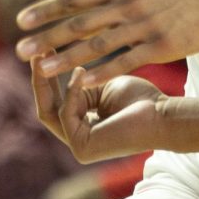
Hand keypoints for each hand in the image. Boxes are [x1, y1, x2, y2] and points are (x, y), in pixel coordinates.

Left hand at [16, 0, 198, 86]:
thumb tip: (77, 4)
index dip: (46, 10)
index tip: (20, 21)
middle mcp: (127, 4)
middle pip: (80, 23)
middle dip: (47, 37)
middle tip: (19, 50)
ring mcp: (144, 25)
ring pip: (98, 44)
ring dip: (67, 57)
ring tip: (42, 69)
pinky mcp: (161, 45)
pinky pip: (126, 60)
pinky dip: (103, 71)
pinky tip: (82, 81)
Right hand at [32, 59, 164, 162]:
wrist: (162, 115)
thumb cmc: (141, 98)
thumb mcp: (103, 86)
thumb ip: (80, 85)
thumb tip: (56, 70)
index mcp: (83, 126)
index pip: (55, 103)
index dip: (48, 76)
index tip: (45, 50)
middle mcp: (77, 139)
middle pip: (45, 109)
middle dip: (39, 80)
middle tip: (36, 52)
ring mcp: (78, 147)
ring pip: (49, 112)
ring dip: (47, 81)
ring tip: (48, 54)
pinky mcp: (82, 148)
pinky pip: (66, 114)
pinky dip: (72, 91)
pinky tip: (80, 71)